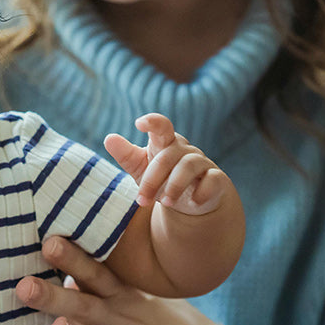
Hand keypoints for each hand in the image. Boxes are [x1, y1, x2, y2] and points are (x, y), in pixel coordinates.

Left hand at [16, 237, 264, 324]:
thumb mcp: (140, 297)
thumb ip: (103, 279)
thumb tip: (60, 251)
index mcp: (123, 298)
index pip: (95, 272)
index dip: (72, 257)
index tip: (48, 241)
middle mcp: (123, 322)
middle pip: (87, 305)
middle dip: (56, 295)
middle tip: (24, 285)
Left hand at [104, 113, 231, 215]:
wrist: (191, 201)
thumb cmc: (162, 179)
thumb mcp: (141, 169)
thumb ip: (126, 155)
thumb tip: (109, 138)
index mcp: (164, 143)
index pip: (161, 126)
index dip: (152, 122)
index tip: (139, 123)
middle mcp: (184, 149)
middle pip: (167, 157)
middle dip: (152, 180)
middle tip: (141, 201)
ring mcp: (202, 162)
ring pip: (188, 166)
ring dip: (174, 186)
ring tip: (165, 202)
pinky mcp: (216, 179)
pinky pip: (212, 179)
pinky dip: (203, 191)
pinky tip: (194, 201)